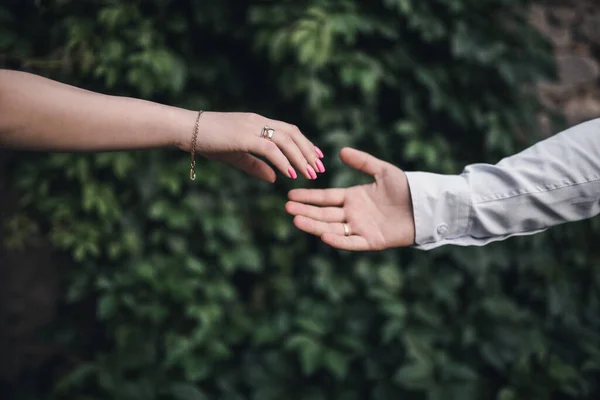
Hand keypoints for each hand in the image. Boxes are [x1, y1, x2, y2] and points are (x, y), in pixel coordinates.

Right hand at [183, 111, 325, 181]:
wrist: (187, 130)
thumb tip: (275, 179)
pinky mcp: (244, 136)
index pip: (289, 130)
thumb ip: (256, 166)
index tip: (317, 157)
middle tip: (320, 169)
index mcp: (258, 122)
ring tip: (310, 175)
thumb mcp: (236, 155)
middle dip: (308, 151)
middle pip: (293, 134)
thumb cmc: (207, 142)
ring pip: (286, 141)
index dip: (305, 144)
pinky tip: (291, 174)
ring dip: (300, 158)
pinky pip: (270, 149)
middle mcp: (258, 121)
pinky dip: (283, 162)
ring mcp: (252, 127)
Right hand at [286, 147, 415, 250]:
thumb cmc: (406, 188)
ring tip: (296, 220)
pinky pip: (352, 242)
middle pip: (324, 214)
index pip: (326, 198)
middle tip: (287, 209)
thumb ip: (363, 162)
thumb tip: (341, 151)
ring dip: (314, 225)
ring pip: (332, 228)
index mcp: (353, 197)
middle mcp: (353, 214)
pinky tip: (323, 236)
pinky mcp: (372, 241)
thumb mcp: (383, 171)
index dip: (309, 197)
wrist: (425, 207)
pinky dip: (338, 240)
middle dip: (306, 211)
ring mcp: (361, 228)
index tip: (291, 195)